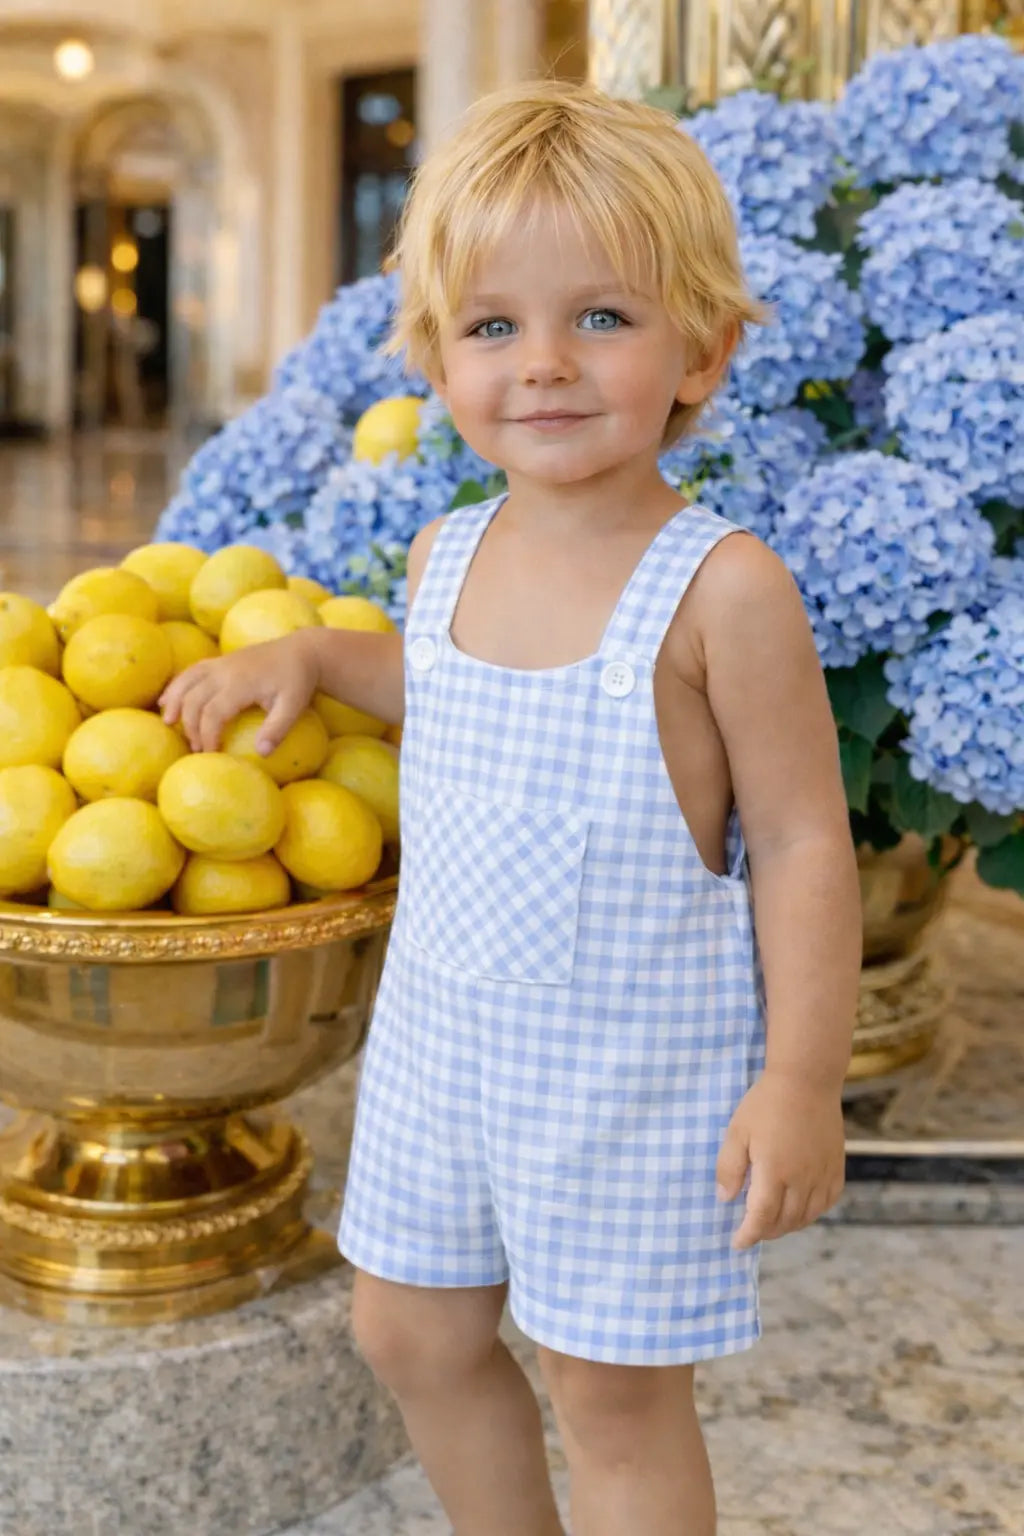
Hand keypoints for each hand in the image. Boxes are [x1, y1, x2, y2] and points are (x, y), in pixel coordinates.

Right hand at [159, 633, 319, 753]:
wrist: (301, 651)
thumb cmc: (297, 681)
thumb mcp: (294, 706)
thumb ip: (278, 729)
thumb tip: (262, 754)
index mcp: (241, 683)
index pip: (213, 713)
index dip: (208, 736)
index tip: (211, 755)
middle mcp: (224, 671)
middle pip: (193, 699)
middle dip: (190, 726)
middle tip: (196, 749)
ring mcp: (220, 663)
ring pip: (186, 681)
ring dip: (174, 703)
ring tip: (169, 723)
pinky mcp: (219, 661)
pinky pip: (190, 671)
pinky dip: (176, 686)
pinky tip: (166, 701)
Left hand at [715, 1070, 845, 1250]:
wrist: (806, 1080)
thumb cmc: (766, 1103)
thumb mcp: (737, 1131)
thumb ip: (730, 1167)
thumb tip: (726, 1199)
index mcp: (774, 1171)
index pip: (761, 1217)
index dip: (749, 1235)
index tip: (738, 1243)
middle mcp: (802, 1179)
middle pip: (785, 1221)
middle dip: (766, 1231)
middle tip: (752, 1229)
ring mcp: (822, 1174)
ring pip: (807, 1216)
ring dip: (788, 1225)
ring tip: (773, 1221)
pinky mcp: (836, 1167)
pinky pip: (827, 1202)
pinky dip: (812, 1212)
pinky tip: (801, 1207)